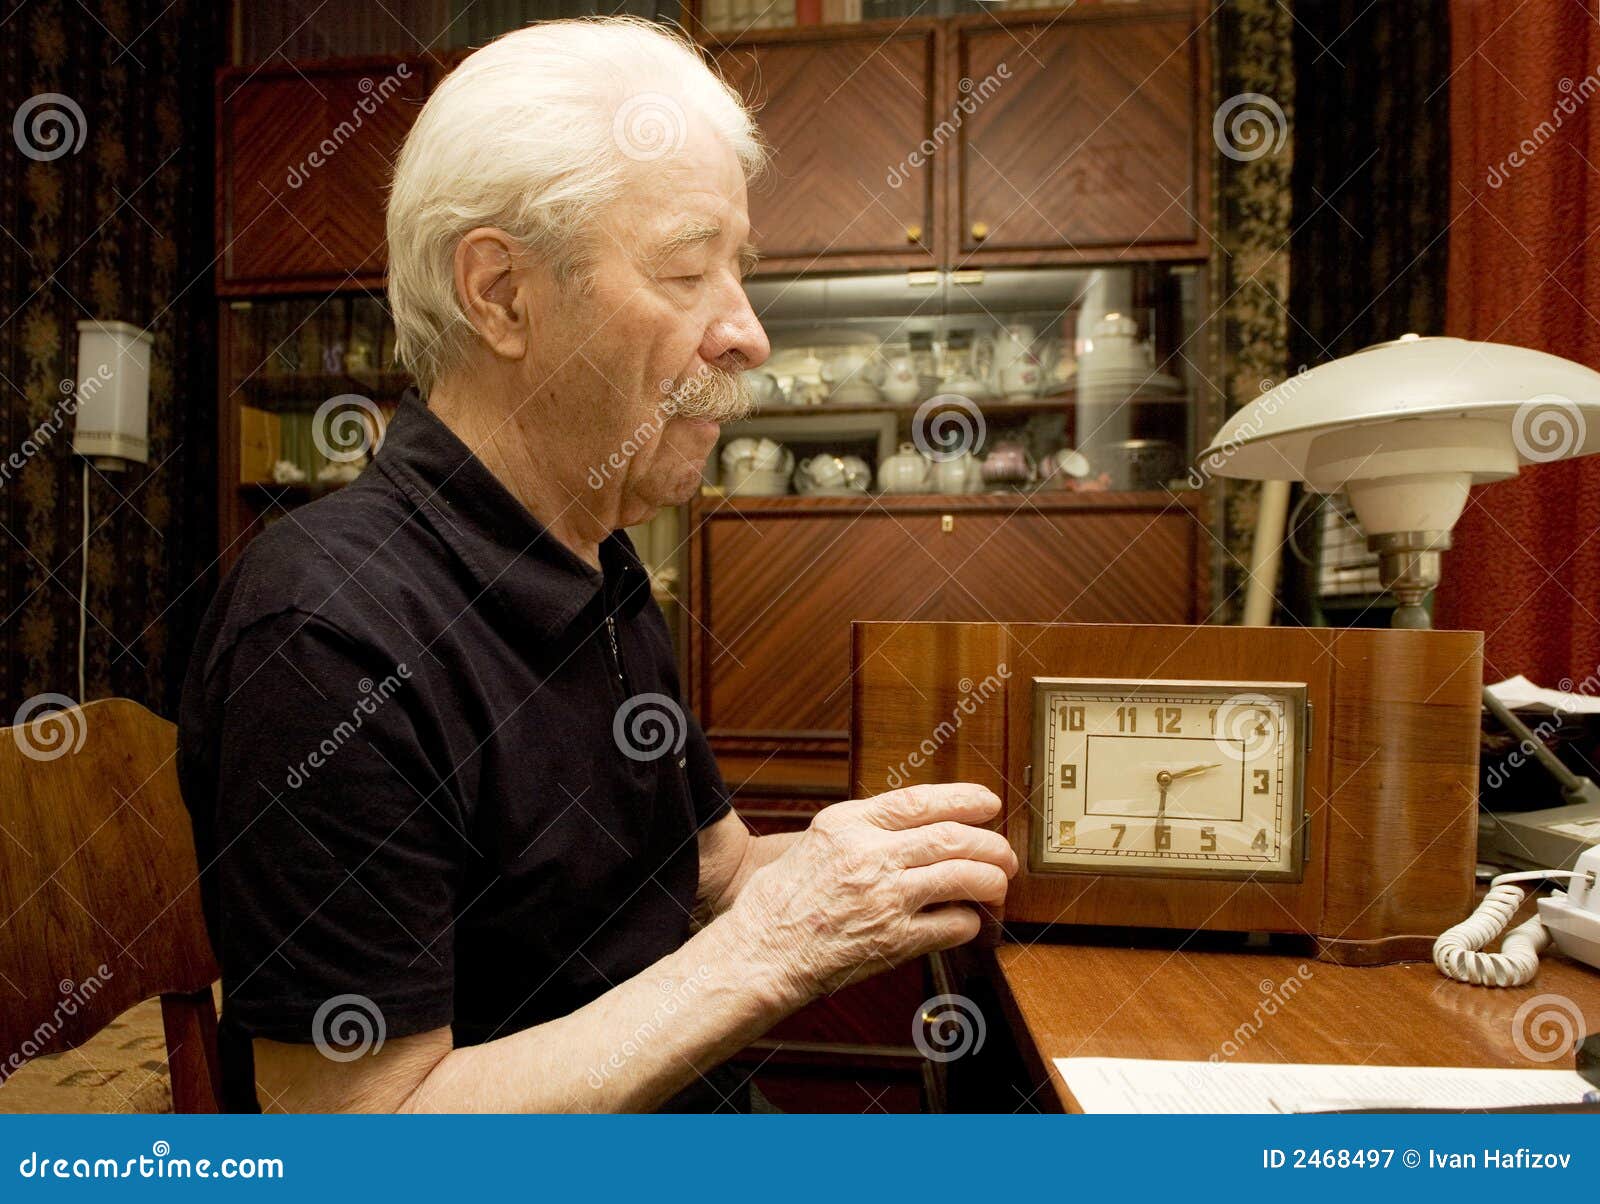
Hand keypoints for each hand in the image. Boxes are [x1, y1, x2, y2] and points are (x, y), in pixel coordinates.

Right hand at [723, 783, 1017, 1003]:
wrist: (759, 954)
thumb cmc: (779, 903)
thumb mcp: (815, 843)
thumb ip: (862, 830)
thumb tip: (914, 826)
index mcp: (847, 824)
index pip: (919, 800)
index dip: (963, 799)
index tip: (987, 803)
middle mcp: (869, 855)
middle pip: (953, 837)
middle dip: (991, 844)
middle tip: (1004, 854)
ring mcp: (884, 898)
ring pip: (963, 877)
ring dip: (991, 881)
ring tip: (997, 886)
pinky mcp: (894, 940)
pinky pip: (953, 925)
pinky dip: (970, 922)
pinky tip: (967, 921)